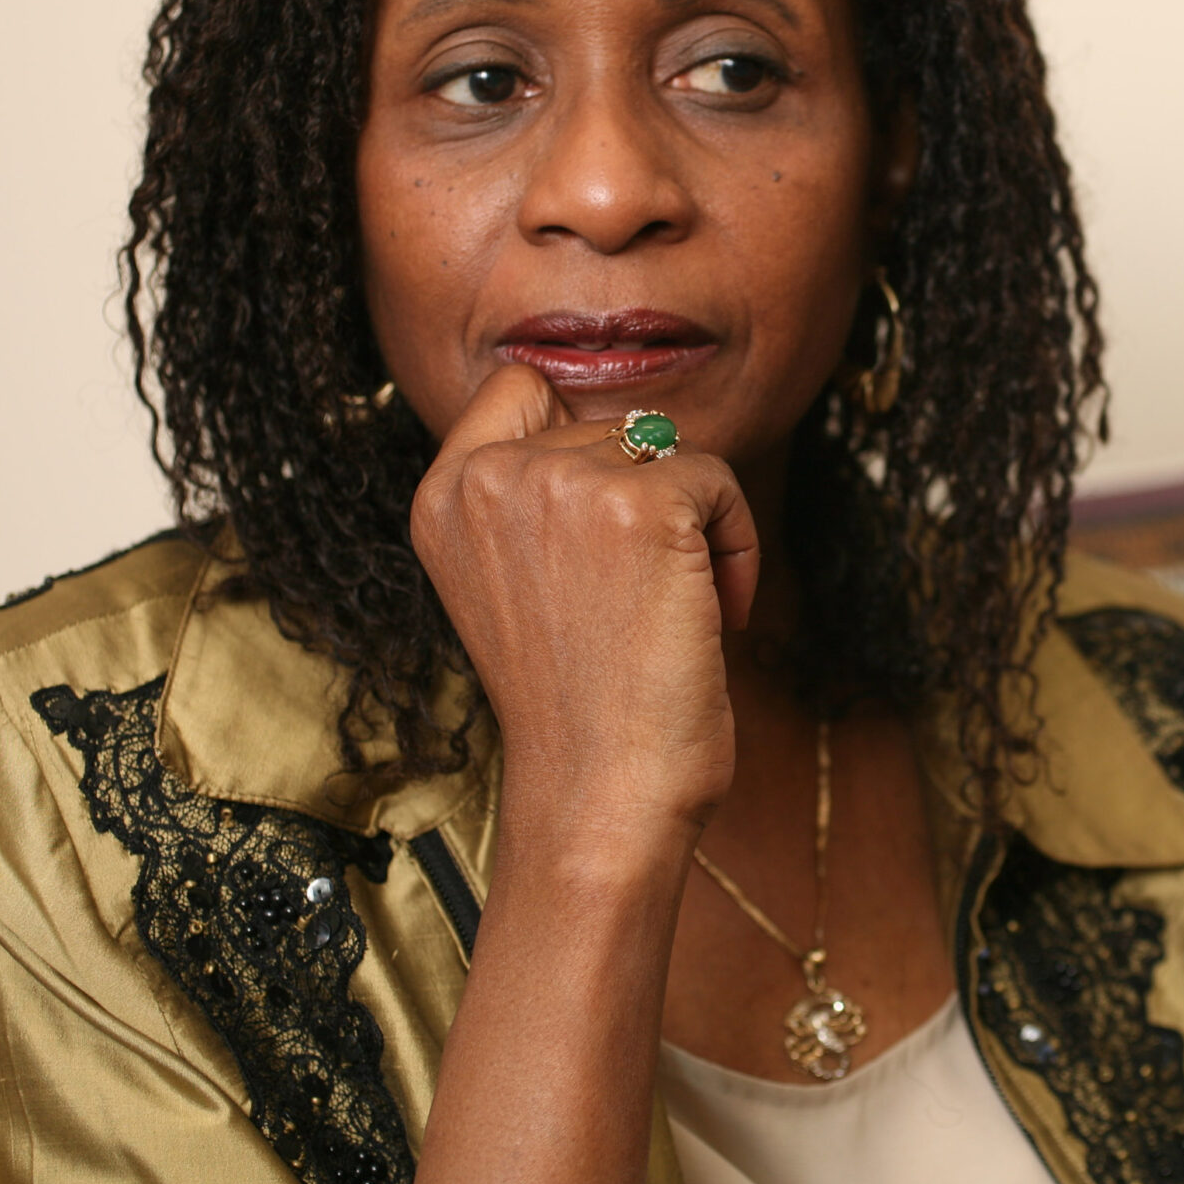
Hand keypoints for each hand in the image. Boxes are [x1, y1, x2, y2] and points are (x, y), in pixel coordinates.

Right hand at [409, 363, 760, 839]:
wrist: (598, 797)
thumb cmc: (576, 707)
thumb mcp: (515, 581)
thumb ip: (537, 498)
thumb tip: (629, 431)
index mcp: (444, 496)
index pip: (519, 386)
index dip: (583, 441)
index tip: (606, 534)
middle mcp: (490, 478)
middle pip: (612, 422)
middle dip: (652, 497)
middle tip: (649, 596)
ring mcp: (560, 484)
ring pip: (672, 446)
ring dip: (701, 521)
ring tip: (682, 607)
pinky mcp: (637, 504)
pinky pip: (720, 478)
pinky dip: (739, 543)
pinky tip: (716, 614)